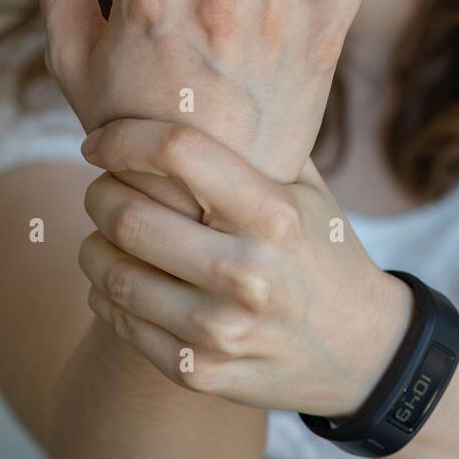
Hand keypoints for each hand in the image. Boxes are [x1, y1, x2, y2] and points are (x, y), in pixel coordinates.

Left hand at [77, 117, 414, 416]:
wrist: (364, 352)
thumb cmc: (323, 252)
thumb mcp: (306, 191)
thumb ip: (253, 145)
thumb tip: (181, 86)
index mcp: (275, 214)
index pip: (176, 152)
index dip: (122, 138)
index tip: (99, 142)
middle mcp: (249, 273)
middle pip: (129, 217)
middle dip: (100, 194)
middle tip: (103, 188)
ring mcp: (223, 330)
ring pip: (113, 275)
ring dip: (95, 246)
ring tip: (106, 233)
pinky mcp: (201, 372)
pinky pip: (120, 324)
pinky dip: (105, 294)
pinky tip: (117, 279)